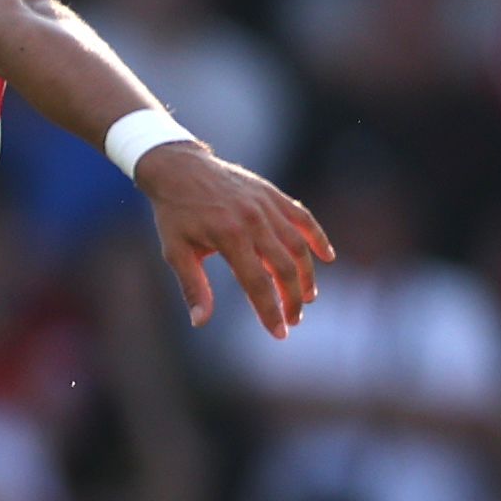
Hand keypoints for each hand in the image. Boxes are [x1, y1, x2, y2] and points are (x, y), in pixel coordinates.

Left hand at [141, 143, 332, 333]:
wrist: (178, 168)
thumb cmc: (174, 213)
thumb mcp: (174, 251)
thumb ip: (193, 286)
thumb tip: (201, 322)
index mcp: (229, 236)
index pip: (257, 283)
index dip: (270, 311)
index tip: (280, 333)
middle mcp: (253, 220)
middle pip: (284, 268)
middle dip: (292, 298)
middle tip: (294, 319)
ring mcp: (266, 205)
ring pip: (298, 246)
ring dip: (306, 274)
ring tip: (307, 297)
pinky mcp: (273, 194)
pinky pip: (302, 218)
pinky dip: (317, 237)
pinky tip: (326, 257)